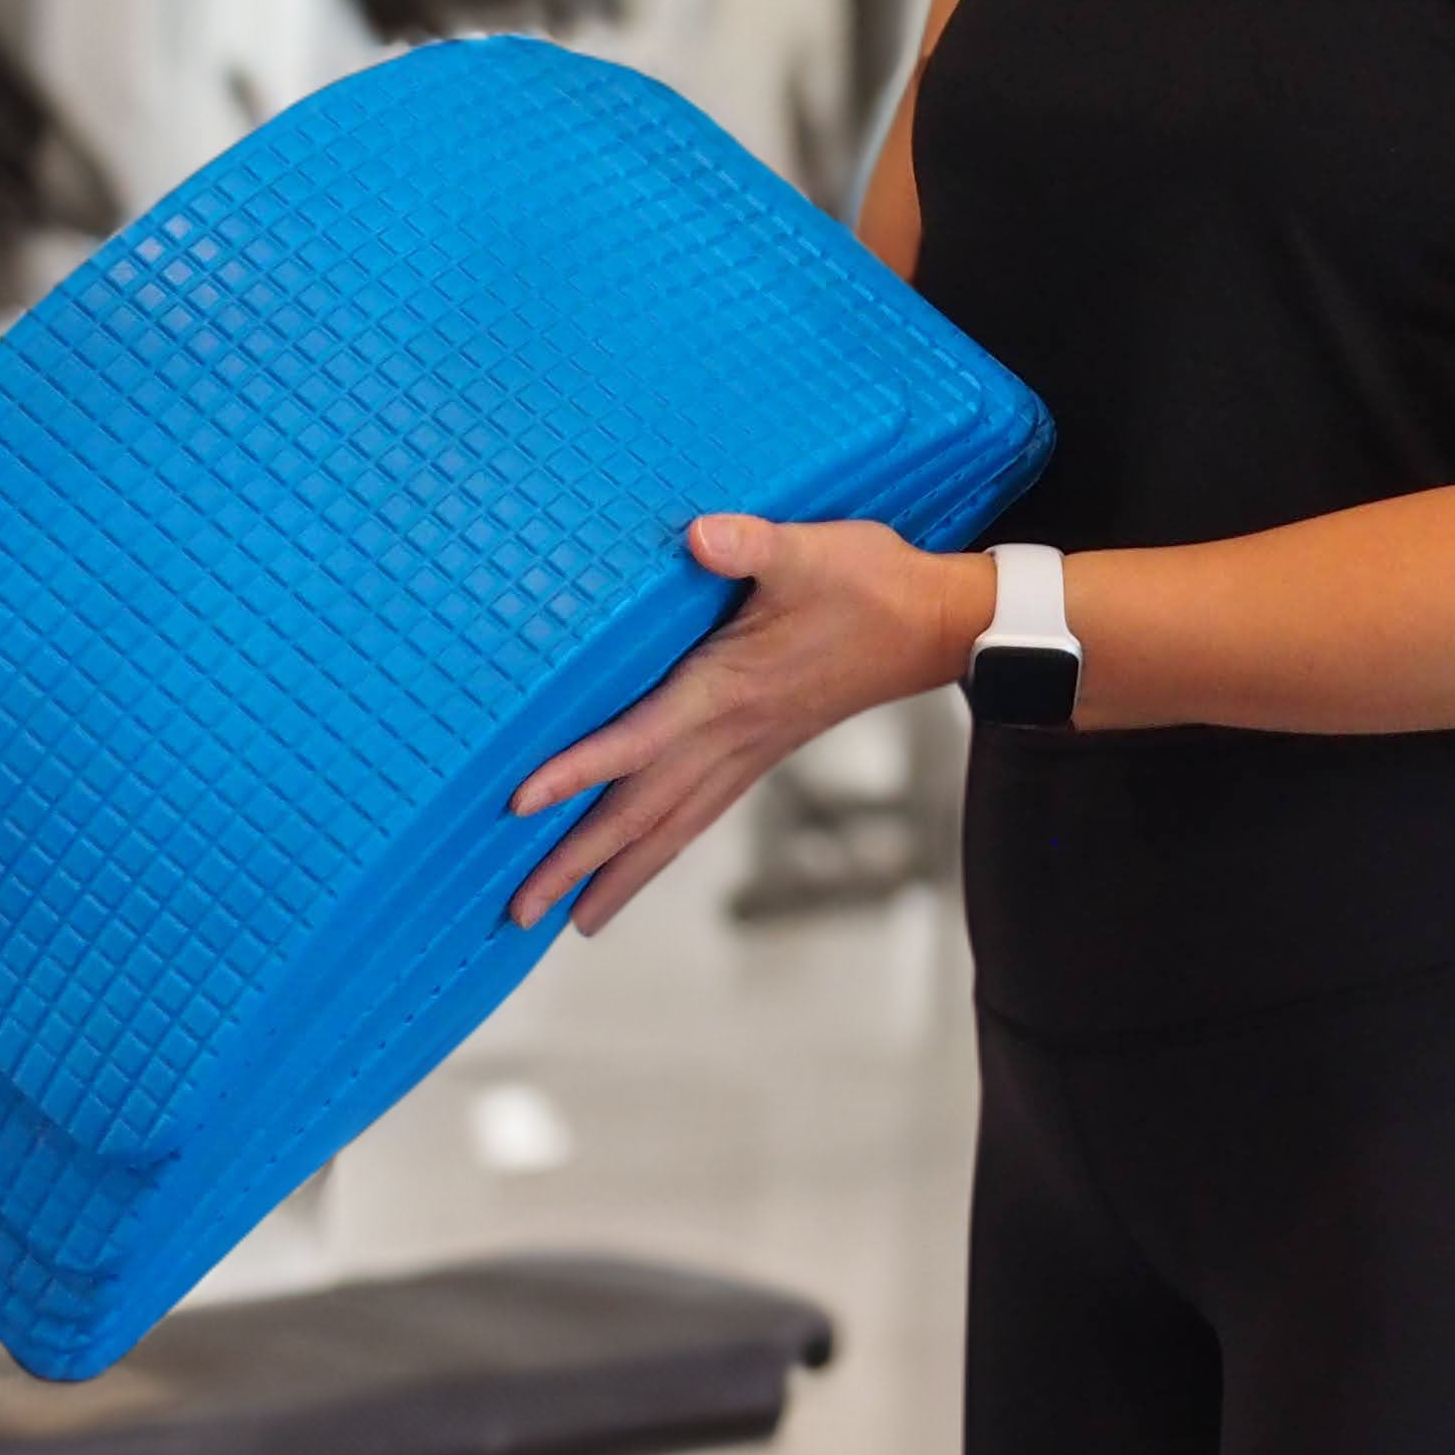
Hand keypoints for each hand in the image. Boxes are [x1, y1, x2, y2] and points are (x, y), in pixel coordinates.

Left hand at [507, 515, 988, 934]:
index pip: (637, 740)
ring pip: (671, 829)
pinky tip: (639, 864)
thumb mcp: (809, 551)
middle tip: (518, 911)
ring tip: (571, 920)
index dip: (577, 770)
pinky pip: (698, 816)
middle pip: (640, 813)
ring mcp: (748, 753)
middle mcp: (732, 737)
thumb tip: (699, 535)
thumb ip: (751, 545)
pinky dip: (661, 849)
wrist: (937, 625)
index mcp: (727, 691)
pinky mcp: (761, 752)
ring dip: (617, 875)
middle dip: (578, 862)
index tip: (520, 803)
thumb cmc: (871, 585)